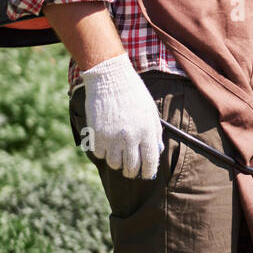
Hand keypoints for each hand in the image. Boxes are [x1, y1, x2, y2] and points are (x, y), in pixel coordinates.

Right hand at [80, 53, 163, 178]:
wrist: (111, 78)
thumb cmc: (133, 94)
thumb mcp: (150, 112)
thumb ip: (155, 133)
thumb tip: (155, 152)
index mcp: (146, 131)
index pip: (150, 161)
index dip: (148, 171)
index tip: (146, 174)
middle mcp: (130, 137)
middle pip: (131, 167)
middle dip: (132, 172)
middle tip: (130, 171)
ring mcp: (112, 137)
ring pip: (114, 164)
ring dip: (117, 163)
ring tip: (118, 155)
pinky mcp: (97, 134)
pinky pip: (100, 154)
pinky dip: (103, 153)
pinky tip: (106, 144)